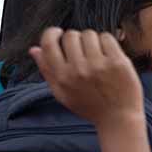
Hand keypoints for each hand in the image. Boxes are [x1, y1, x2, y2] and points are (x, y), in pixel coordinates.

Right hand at [29, 28, 143, 127]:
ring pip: (89, 34)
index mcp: (62, 77)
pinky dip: (107, 42)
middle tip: (82, 49)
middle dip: (75, 38)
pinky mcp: (117, 61)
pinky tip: (108, 53)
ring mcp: (99, 65)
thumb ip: (47, 70)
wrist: (117, 118)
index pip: (48, 44)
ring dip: (92, 40)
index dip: (52, 33)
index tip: (58, 33)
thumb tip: (34, 49)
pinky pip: (107, 37)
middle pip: (70, 35)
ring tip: (96, 53)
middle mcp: (78, 70)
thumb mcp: (62, 93)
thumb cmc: (89, 106)